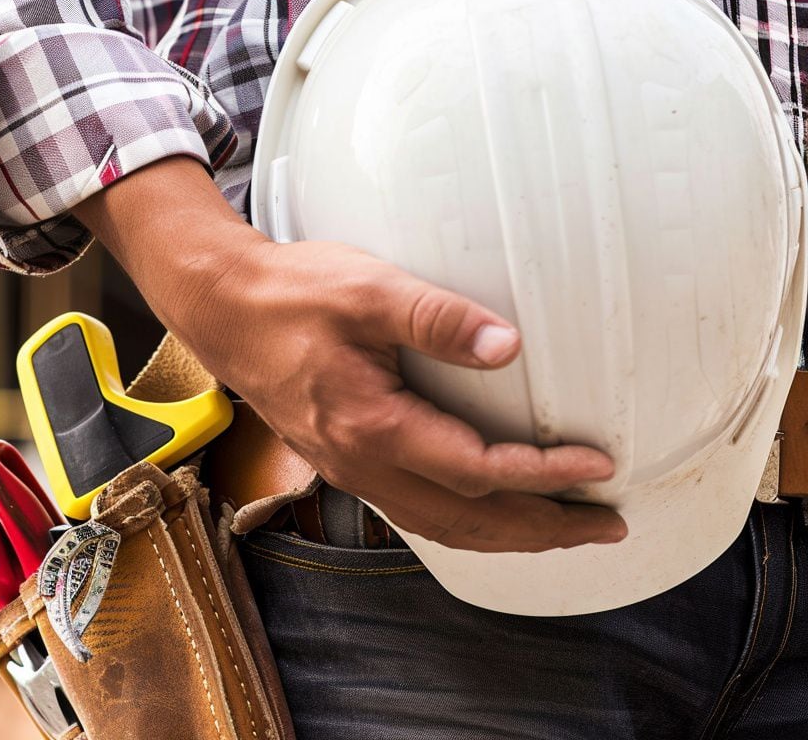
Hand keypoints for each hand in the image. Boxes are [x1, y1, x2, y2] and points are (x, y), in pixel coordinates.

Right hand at [75, 157, 626, 552]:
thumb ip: (438, 318)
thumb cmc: (289, 294)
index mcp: (373, 425)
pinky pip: (415, 513)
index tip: (598, 467)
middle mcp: (362, 463)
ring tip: (562, 530)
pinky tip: (487, 514)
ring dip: (507, 537)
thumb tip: (508, 345)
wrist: (221, 307)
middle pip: (468, 522)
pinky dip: (465, 525)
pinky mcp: (343, 460)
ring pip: (440, 527)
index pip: (477, 472)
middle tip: (606, 527)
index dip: (544, 476)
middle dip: (543, 530)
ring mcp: (350, 469)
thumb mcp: (368, 289)